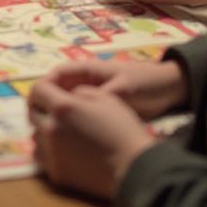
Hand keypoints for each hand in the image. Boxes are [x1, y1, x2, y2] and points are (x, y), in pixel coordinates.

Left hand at [28, 80, 156, 199]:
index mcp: (62, 108)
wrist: (134, 170)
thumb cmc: (123, 130)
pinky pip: (42, 157)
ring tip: (61, 132)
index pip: (37, 90)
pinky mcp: (56, 174)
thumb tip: (66, 96)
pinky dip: (47, 151)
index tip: (49, 91)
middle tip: (54, 110)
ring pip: (35, 136)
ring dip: (43, 130)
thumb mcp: (104, 98)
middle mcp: (50, 129)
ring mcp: (52, 154)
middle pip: (32, 113)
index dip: (43, 88)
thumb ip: (79, 92)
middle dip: (41, 108)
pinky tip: (63, 150)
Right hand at [38, 58, 188, 119]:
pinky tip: (69, 137)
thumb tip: (77, 105)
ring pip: (67, 103)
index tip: (36, 102)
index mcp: (89, 70)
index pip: (58, 73)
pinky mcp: (100, 108)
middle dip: (47, 103)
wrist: (169, 89)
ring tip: (50, 131)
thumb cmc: (145, 83)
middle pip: (58, 89)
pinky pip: (80, 114)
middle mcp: (87, 81)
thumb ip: (102, 95)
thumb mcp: (124, 89)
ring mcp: (93, 94)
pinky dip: (72, 122)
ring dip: (58, 114)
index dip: (44, 86)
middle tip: (38, 121)